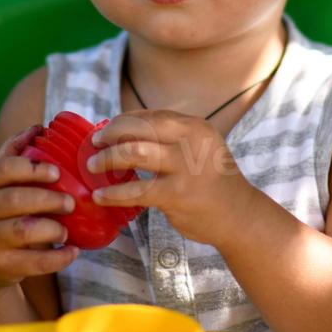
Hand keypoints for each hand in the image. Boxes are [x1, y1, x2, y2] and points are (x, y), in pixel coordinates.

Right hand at [0, 125, 79, 293]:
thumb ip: (13, 155)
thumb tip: (37, 127)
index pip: (4, 168)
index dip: (33, 168)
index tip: (56, 172)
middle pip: (16, 199)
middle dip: (49, 199)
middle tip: (70, 202)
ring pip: (24, 230)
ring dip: (53, 228)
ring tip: (66, 230)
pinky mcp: (1, 266)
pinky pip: (34, 262)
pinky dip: (58, 258)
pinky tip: (71, 251)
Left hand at [84, 110, 253, 246]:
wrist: (239, 215)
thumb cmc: (211, 181)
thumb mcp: (199, 148)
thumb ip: (169, 139)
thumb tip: (122, 132)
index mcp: (194, 126)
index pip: (150, 116)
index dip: (122, 121)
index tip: (104, 130)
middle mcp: (191, 140)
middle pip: (138, 128)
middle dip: (110, 134)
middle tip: (93, 145)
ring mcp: (184, 167)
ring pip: (133, 152)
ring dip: (107, 159)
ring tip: (92, 166)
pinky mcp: (177, 194)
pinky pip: (136, 190)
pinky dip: (113, 193)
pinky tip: (100, 196)